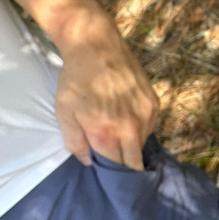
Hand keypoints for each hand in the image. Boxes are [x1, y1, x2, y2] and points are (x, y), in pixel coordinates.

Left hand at [51, 0, 158, 169]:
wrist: (97, 47)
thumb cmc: (76, 81)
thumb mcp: (64, 114)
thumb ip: (75, 143)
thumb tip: (90, 161)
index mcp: (107, 134)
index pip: (118, 168)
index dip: (112, 172)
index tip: (106, 171)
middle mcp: (131, 128)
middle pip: (135, 161)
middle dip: (126, 165)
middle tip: (115, 159)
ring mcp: (146, 114)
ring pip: (143, 143)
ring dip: (132, 145)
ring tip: (118, 135)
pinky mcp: (154, 102)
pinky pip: (150, 126)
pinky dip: (140, 128)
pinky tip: (126, 119)